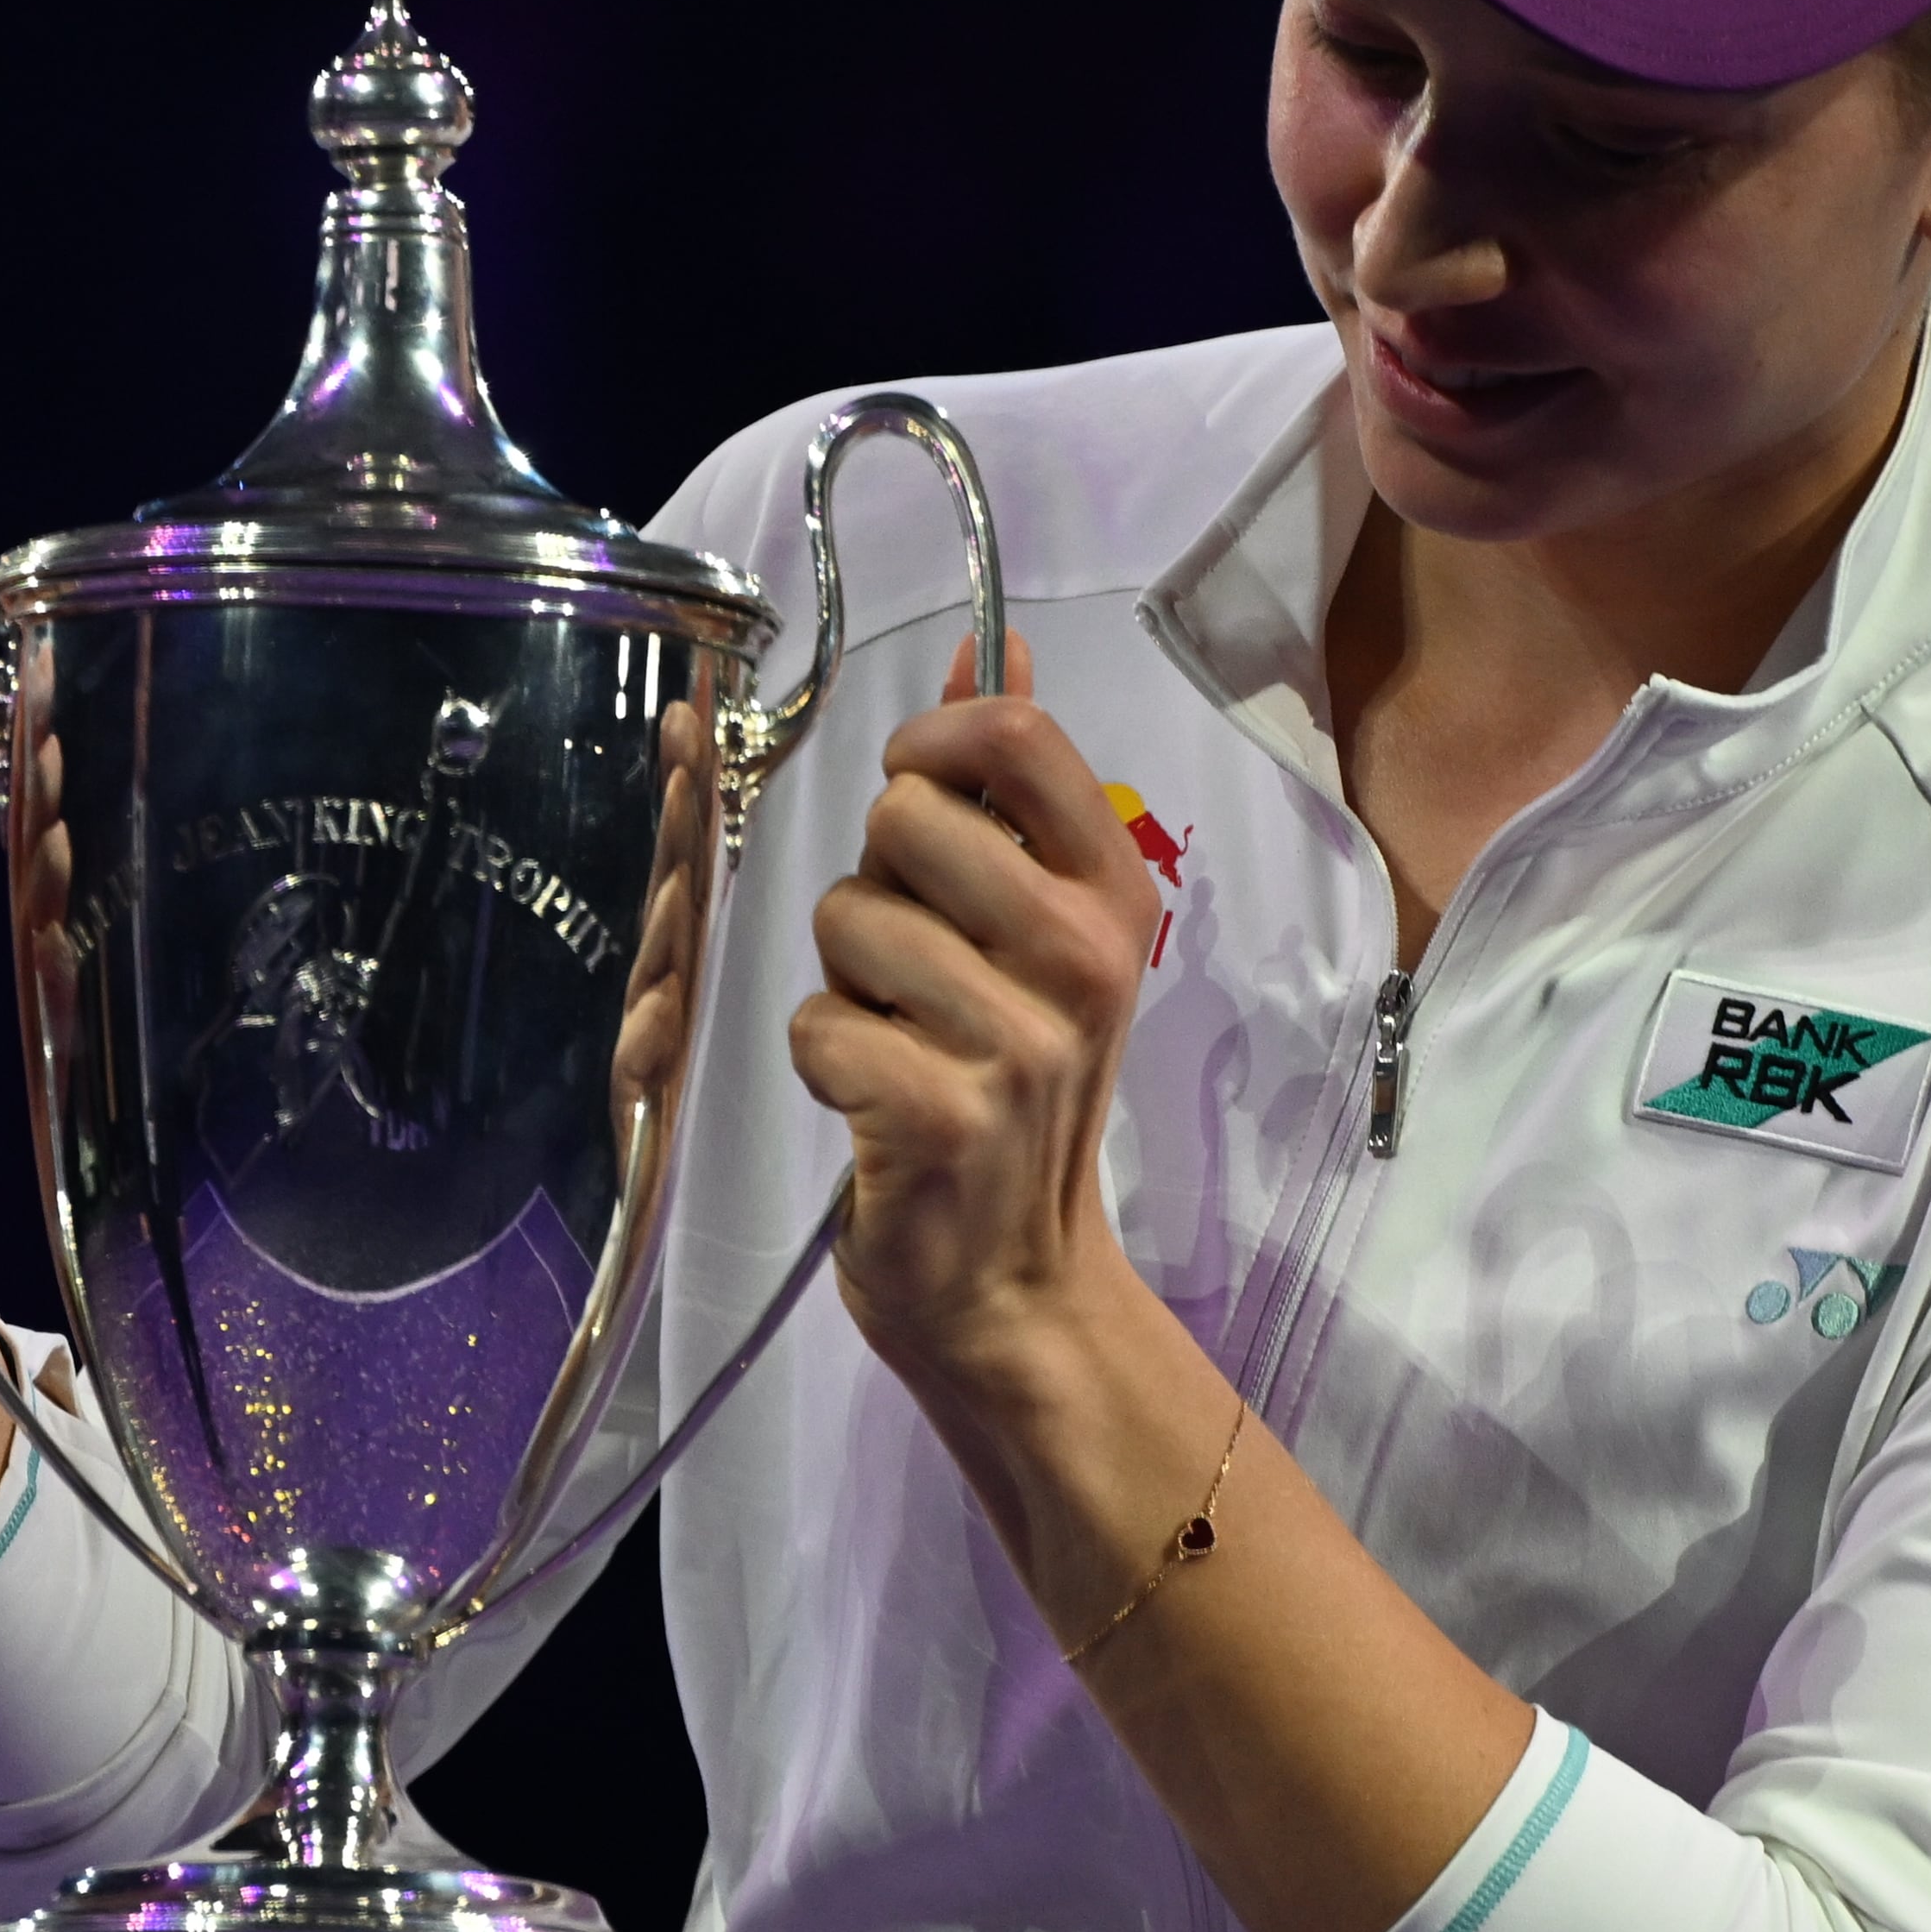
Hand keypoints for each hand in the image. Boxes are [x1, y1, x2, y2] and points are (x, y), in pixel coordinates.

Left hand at [788, 632, 1163, 1381]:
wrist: (1016, 1281)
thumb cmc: (1016, 1089)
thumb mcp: (1041, 932)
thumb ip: (1011, 790)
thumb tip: (996, 650)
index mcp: (1112, 896)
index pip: (1013, 736)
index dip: (929, 745)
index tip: (914, 799)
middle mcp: (1082, 959)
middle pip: (903, 817)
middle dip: (875, 884)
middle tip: (915, 971)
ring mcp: (1019, 1042)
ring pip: (846, 917)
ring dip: (844, 982)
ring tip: (900, 1041)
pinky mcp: (939, 1116)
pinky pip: (818, 1023)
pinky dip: (822, 1063)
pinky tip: (875, 1104)